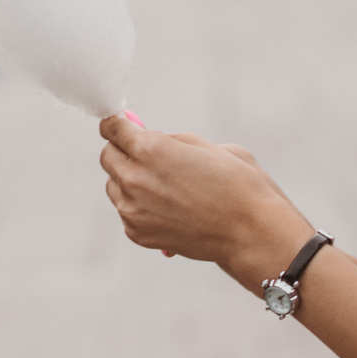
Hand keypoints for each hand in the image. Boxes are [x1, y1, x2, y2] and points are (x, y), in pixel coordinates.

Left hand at [97, 117, 304, 285]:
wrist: (250, 231)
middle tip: (145, 154)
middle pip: (107, 156)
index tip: (120, 126)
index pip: (112, 129)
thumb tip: (144, 136)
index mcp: (150, 149)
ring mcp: (132, 210)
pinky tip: (167, 206)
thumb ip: (168, 139)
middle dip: (122, 151)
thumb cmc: (235, 183)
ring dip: (128, 179)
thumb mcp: (203, 145)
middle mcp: (134, 179)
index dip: (117, 125)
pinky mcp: (136, 233)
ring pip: (113, 185)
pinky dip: (138, 205)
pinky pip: (125, 210)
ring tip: (163, 184)